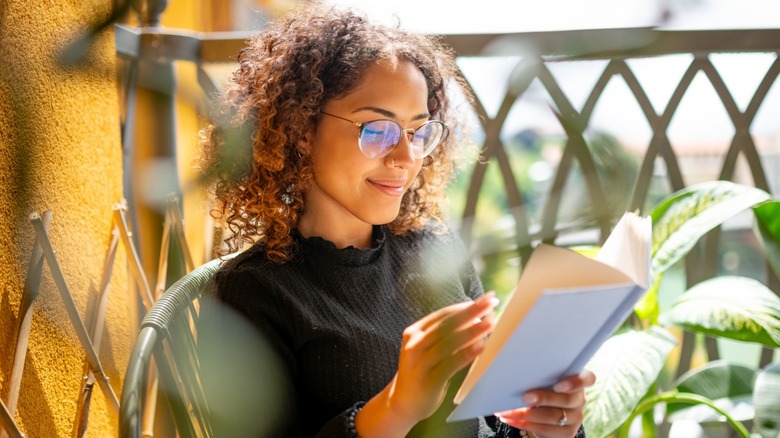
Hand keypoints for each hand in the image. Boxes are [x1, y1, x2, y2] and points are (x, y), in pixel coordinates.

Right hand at [356, 292, 498, 435]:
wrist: (403, 402)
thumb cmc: (422, 372)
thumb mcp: (427, 349)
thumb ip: (444, 335)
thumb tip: (477, 319)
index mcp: (414, 332)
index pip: (442, 315)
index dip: (464, 306)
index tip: (484, 300)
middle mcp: (414, 344)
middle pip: (447, 325)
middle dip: (471, 312)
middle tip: (491, 303)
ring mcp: (420, 363)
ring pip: (449, 342)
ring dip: (472, 331)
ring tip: (491, 323)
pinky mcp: (428, 380)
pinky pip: (451, 364)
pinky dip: (467, 354)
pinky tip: (481, 347)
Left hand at [495, 370, 595, 437]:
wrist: (546, 414)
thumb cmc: (543, 388)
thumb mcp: (545, 380)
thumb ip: (541, 375)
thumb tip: (517, 372)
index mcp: (578, 381)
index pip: (588, 379)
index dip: (575, 382)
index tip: (558, 385)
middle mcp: (579, 400)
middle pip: (566, 400)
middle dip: (543, 398)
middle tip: (524, 397)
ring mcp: (575, 417)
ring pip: (554, 417)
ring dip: (527, 414)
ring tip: (508, 411)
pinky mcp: (567, 432)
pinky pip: (546, 430)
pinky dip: (525, 424)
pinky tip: (511, 420)